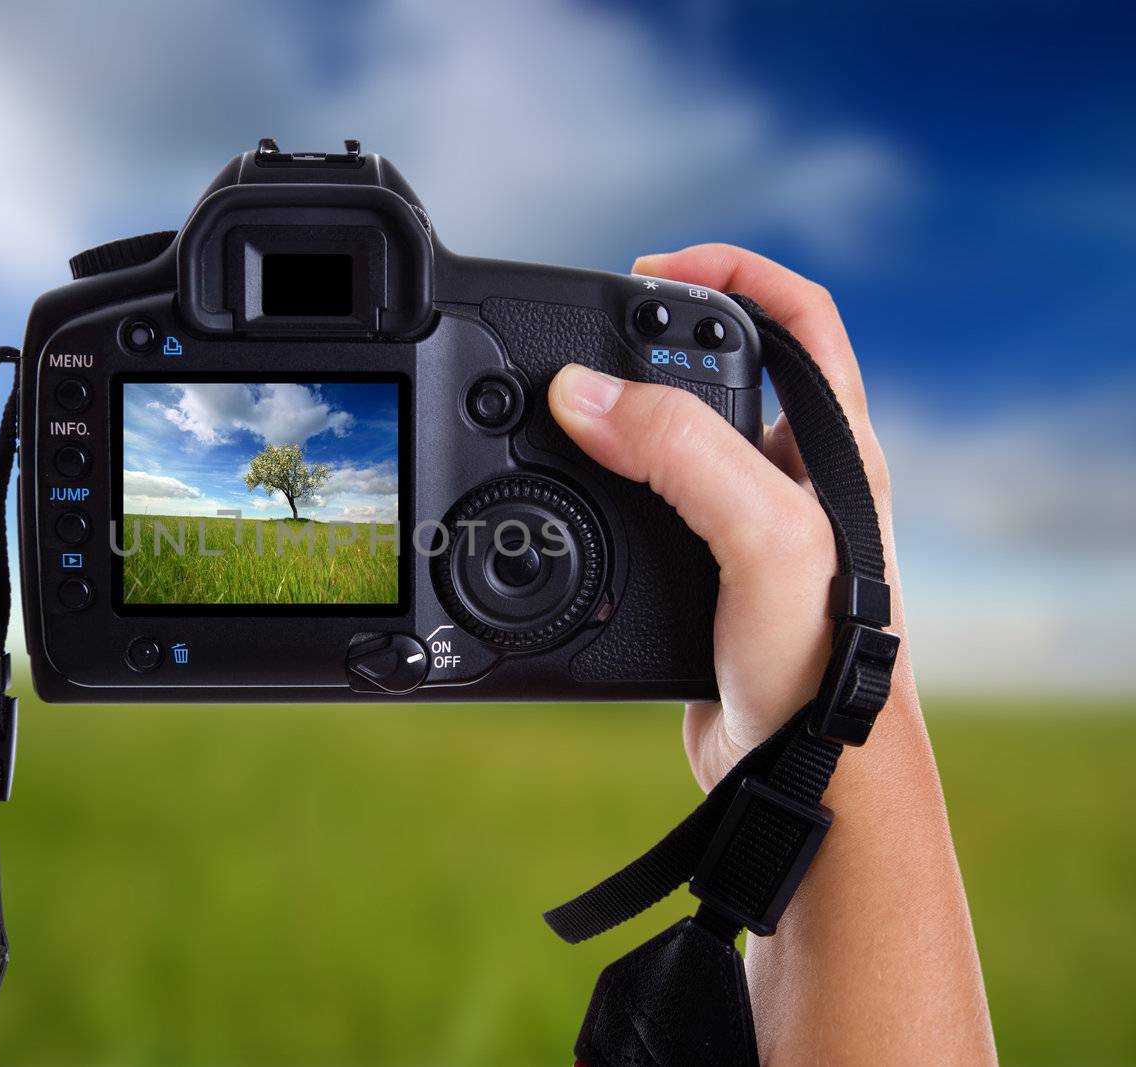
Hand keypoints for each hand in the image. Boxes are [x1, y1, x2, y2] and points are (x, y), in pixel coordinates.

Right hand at [547, 244, 895, 790]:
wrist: (800, 771)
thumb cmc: (817, 659)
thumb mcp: (762, 533)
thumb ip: (681, 452)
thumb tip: (581, 395)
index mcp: (831, 442)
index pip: (797, 314)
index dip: (730, 271)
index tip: (647, 271)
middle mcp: (792, 472)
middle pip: (722, 367)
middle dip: (653, 339)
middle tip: (586, 339)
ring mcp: (745, 523)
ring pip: (675, 436)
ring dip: (620, 414)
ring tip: (563, 407)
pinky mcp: (700, 571)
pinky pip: (644, 503)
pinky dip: (598, 484)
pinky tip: (565, 491)